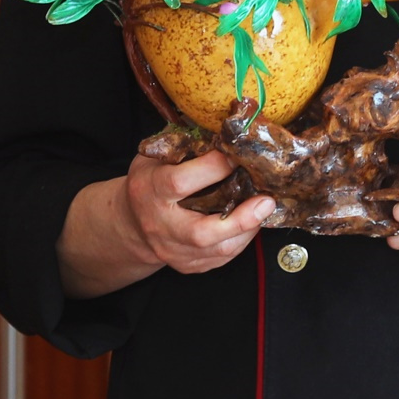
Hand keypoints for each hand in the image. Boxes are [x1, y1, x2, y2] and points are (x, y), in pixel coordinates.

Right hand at [59, 149, 270, 298]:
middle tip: (266, 201)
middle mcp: (160, 225)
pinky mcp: (187, 265)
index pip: (180, 183)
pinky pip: (221, 258)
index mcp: (150, 190)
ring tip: (264, 209)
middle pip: (201, 232)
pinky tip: (250, 223)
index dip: (212, 168)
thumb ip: (183, 148)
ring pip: (218, 250)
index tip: (237, 156)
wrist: (132, 223)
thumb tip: (224, 133)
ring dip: (248, 229)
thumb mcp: (155, 157)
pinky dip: (241, 240)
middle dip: (240, 218)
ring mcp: (173, 251)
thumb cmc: (149, 182)